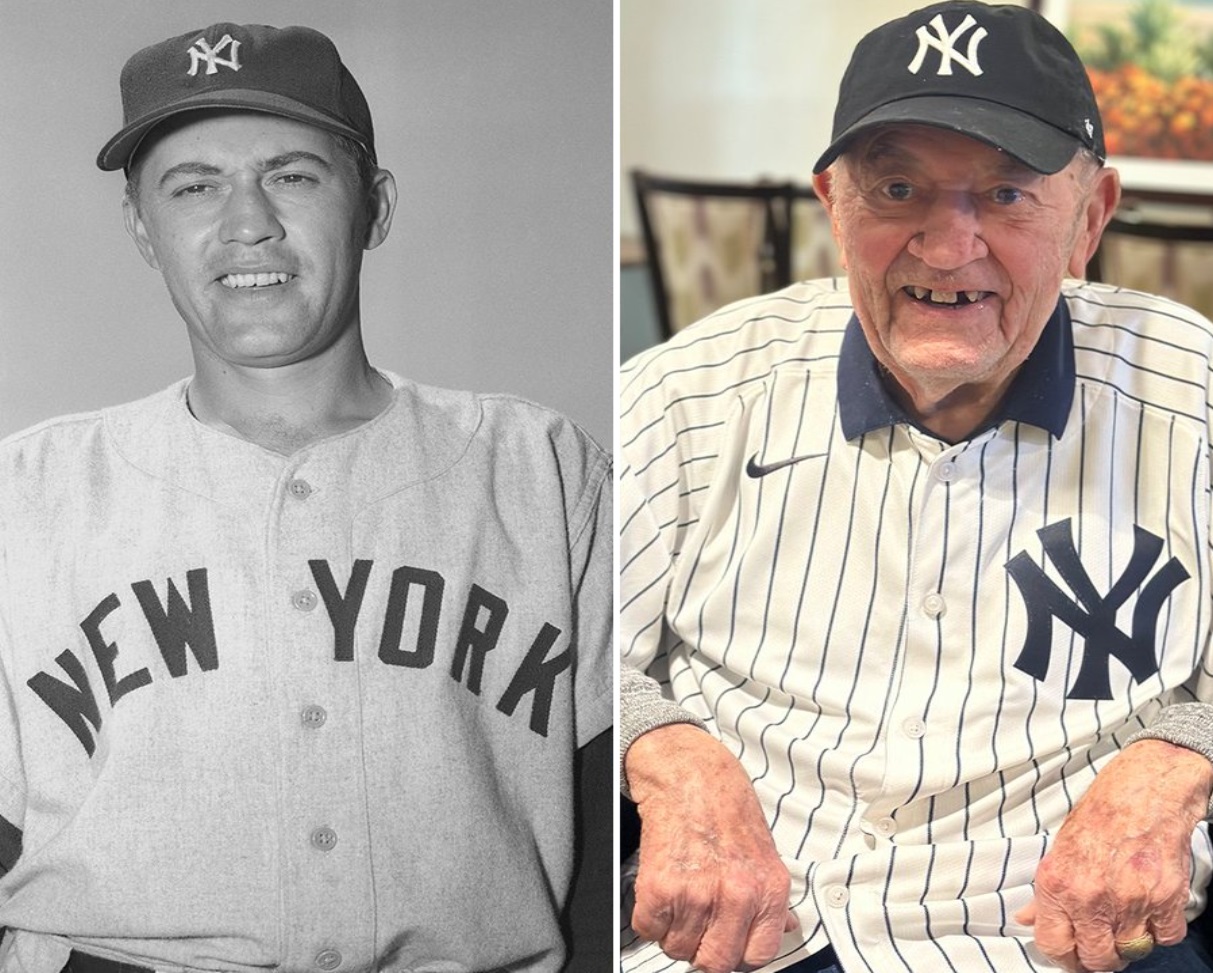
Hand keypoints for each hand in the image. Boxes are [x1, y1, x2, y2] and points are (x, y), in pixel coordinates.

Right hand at [625, 723, 795, 972]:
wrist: (686, 771)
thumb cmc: (724, 802)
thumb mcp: (765, 850)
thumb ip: (773, 898)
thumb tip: (784, 927)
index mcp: (768, 889)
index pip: (759, 956)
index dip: (738, 954)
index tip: (726, 944)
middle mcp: (737, 895)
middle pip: (716, 962)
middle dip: (702, 951)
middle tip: (696, 928)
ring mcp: (697, 893)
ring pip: (678, 948)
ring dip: (673, 931)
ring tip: (678, 899)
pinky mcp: (660, 886)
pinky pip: (649, 928)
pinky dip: (649, 916)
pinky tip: (660, 891)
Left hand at [1017, 739, 1212, 971]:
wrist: (1145, 789)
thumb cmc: (1100, 813)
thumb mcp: (1060, 847)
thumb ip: (1046, 892)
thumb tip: (1027, 919)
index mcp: (1058, 884)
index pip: (1053, 945)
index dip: (1062, 956)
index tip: (1070, 953)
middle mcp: (1092, 898)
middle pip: (1096, 960)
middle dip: (1097, 957)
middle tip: (1100, 944)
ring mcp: (1131, 901)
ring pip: (1131, 952)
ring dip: (1129, 944)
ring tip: (1124, 923)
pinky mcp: (1166, 899)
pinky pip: (1165, 937)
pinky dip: (1160, 930)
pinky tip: (1150, 910)